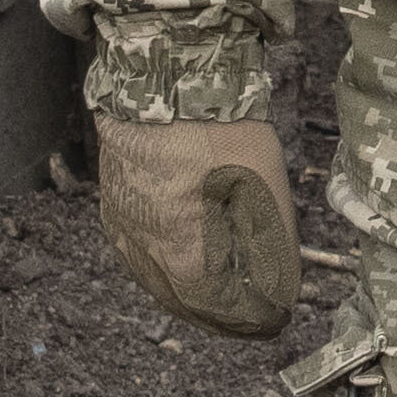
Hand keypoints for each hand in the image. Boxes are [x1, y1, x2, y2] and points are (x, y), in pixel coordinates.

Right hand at [97, 117, 304, 336]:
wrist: (165, 75)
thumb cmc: (219, 131)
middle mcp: (143, 251)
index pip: (221, 310)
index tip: (278, 320)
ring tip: (222, 300)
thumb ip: (274, 253)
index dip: (254, 320)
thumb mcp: (265, 194)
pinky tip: (182, 263)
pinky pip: (138, 255)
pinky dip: (166, 270)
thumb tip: (282, 294)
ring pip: (157, 283)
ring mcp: (123, 228)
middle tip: (254, 320)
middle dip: (224, 318)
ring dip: (193, 298)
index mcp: (181, 256)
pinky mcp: (114, 204)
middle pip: (186, 304)